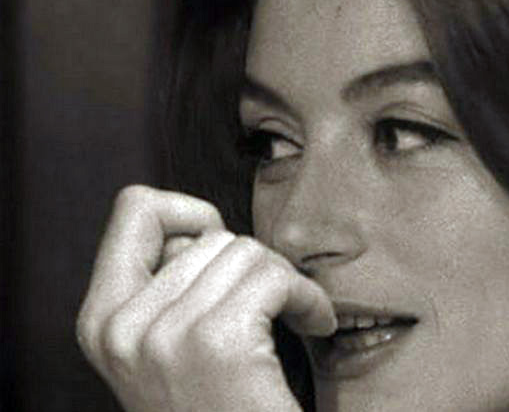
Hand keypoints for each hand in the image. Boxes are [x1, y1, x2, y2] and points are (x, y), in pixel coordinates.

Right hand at [76, 185, 335, 411]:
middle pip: (212, 235)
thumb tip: (208, 229)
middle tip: (272, 304)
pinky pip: (276, 278)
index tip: (220, 244)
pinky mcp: (216, 342)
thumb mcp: (164, 348)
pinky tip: (315, 324)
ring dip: (285, 282)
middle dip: (255, 265)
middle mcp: (121, 326)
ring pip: (248, 252)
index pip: (134, 209)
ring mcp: (164, 335)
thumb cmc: (216, 406)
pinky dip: (309, 298)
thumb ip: (168, 286)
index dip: (188, 212)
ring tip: (293, 317)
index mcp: (100, 320)